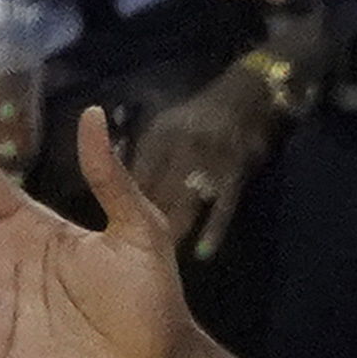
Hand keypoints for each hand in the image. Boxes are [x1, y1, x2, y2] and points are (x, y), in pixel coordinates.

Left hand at [127, 65, 281, 260]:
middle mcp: (182, 145)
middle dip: (141, 224)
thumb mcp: (166, 127)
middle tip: (128, 258)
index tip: (107, 234)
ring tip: (161, 261)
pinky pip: (224, 207)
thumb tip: (120, 188)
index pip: (133, 175)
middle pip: (158, 191)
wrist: (249, 96)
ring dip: (174, 229)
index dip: (121, 205)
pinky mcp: (237, 173)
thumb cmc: (201, 116)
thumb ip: (144, 156)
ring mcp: (212, 159)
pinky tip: (203, 253)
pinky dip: (213, 230)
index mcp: (159, 135)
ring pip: (187, 201)